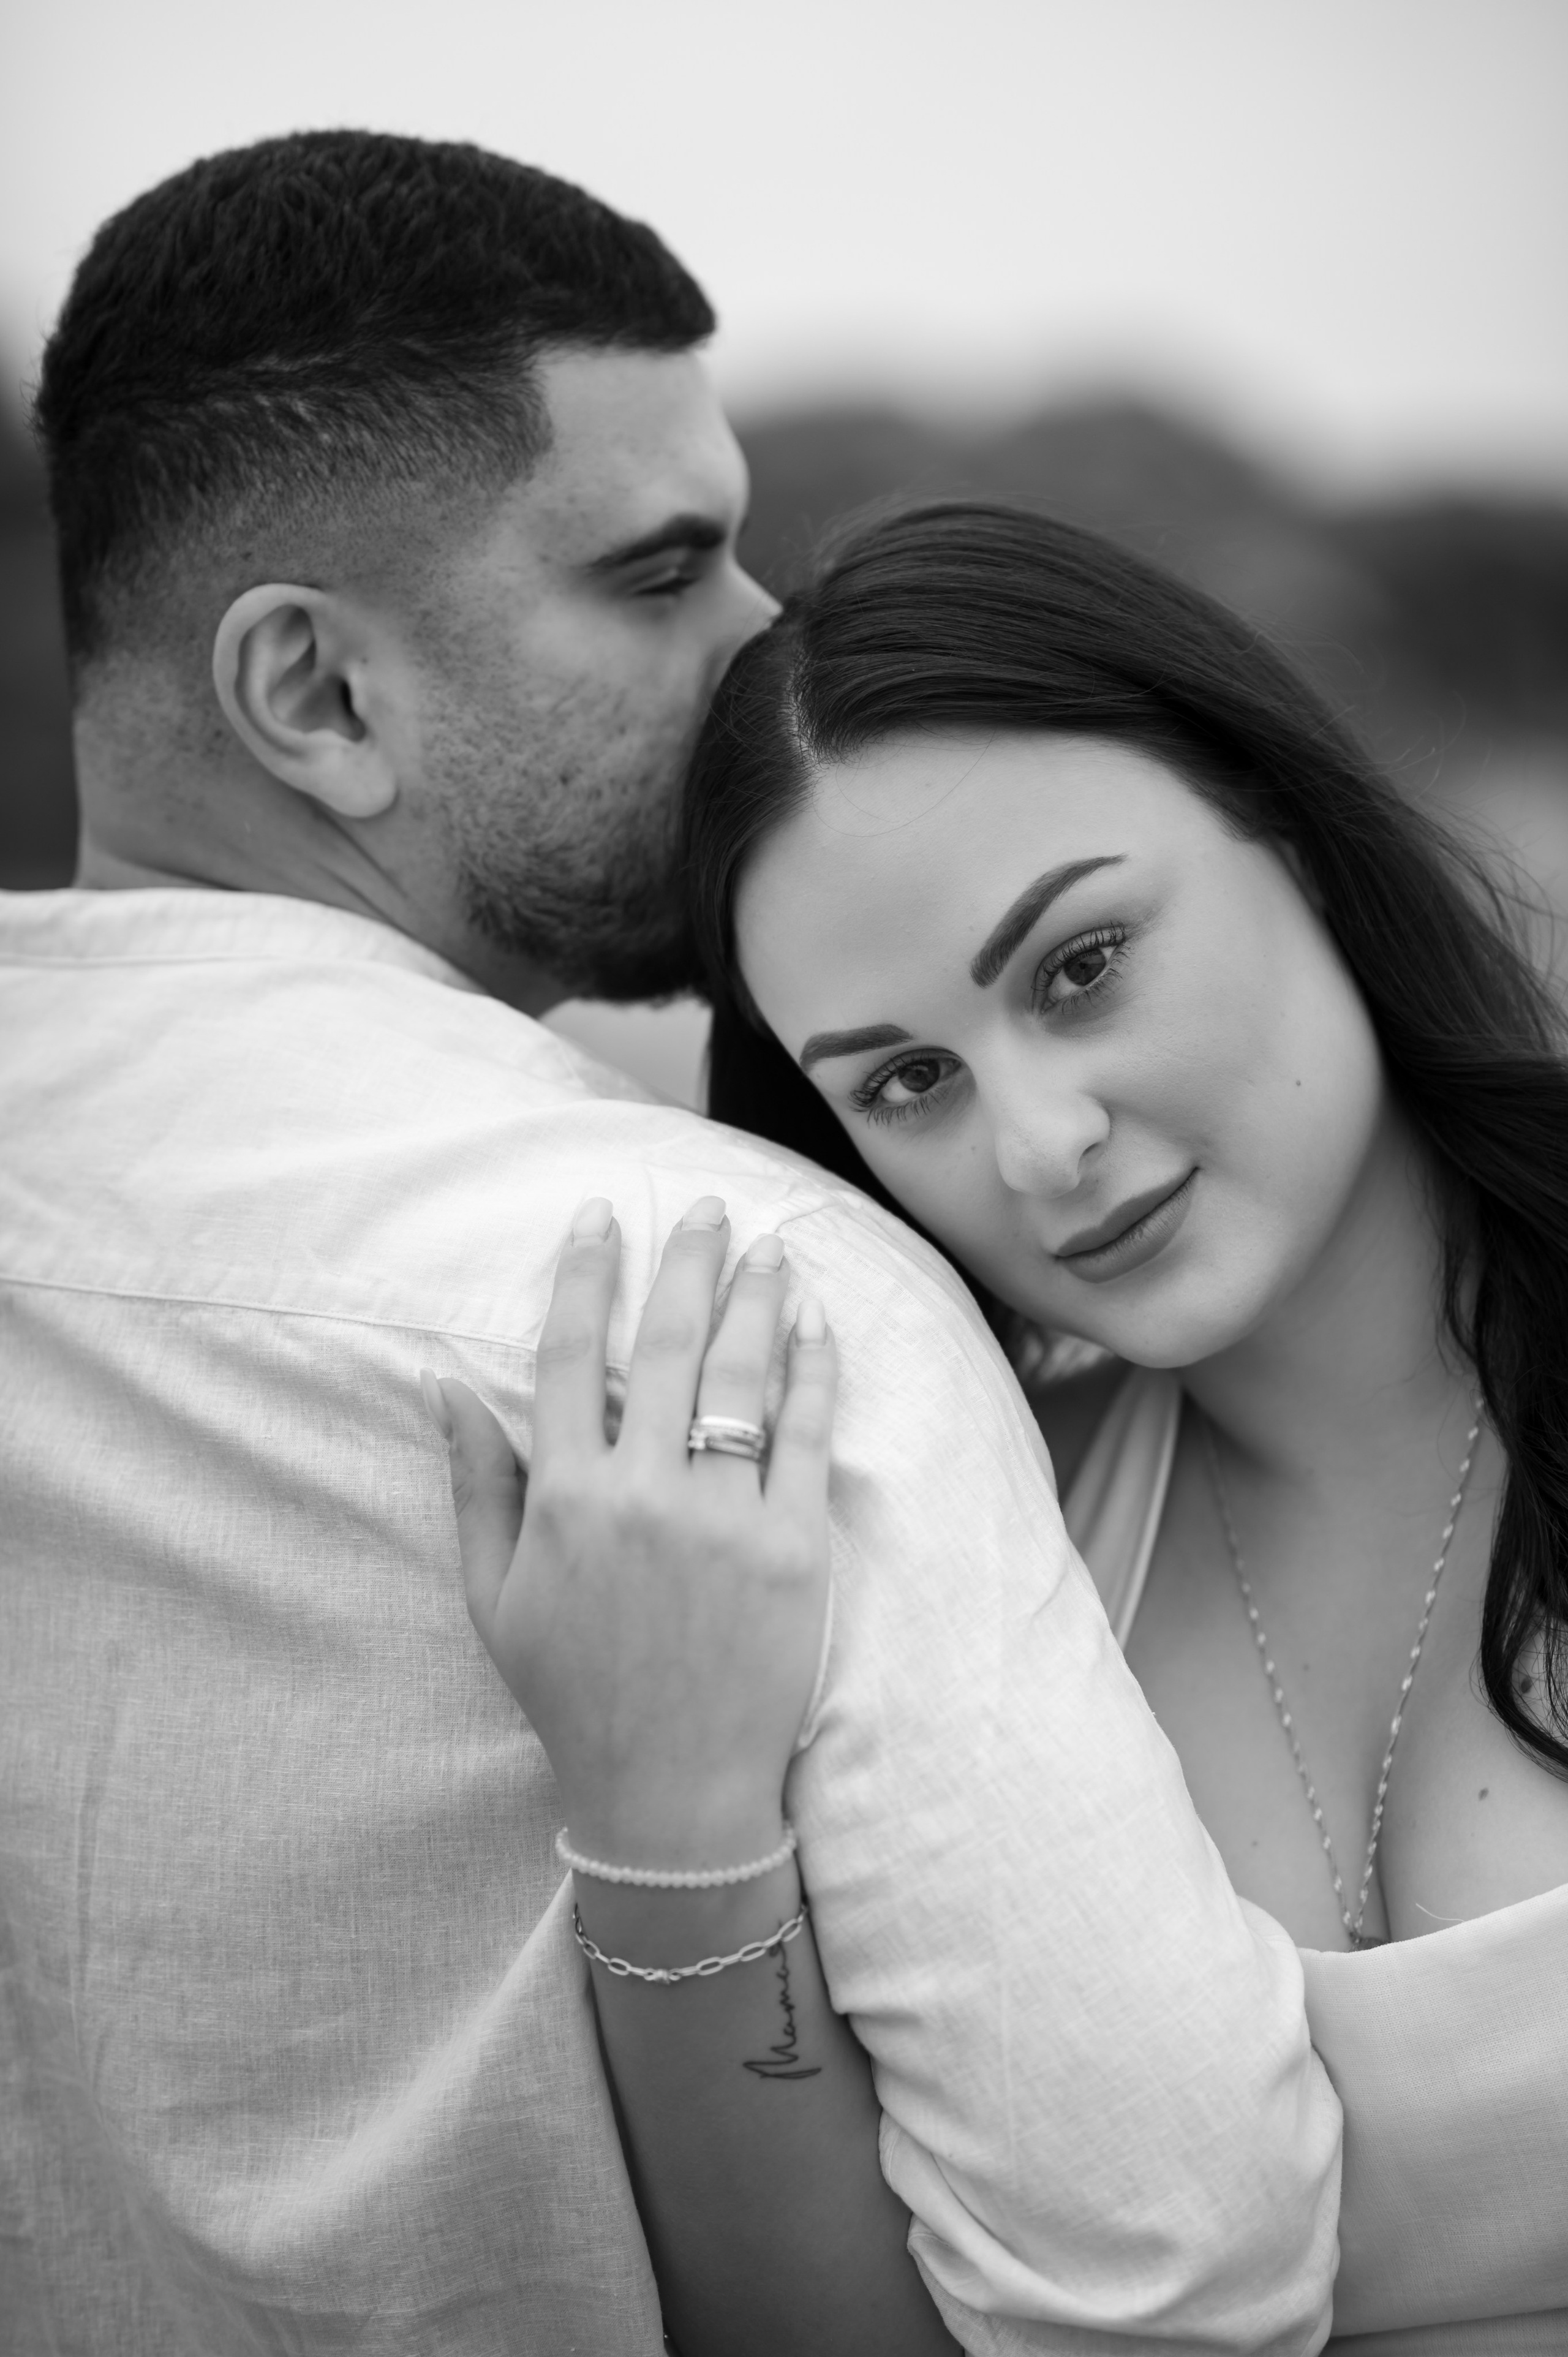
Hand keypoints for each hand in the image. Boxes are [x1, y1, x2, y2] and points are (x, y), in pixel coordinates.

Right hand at [421, 1195, 837, 1868]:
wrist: (671, 1793)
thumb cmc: (575, 1694)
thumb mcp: (495, 1596)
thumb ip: (475, 1484)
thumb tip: (443, 1385)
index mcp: (565, 1499)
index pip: (568, 1355)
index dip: (584, 1275)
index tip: (600, 1217)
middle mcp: (642, 1493)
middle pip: (665, 1345)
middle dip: (687, 1262)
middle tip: (710, 1209)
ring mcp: (723, 1516)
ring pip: (739, 1376)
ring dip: (755, 1298)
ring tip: (770, 1249)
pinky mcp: (792, 1546)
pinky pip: (806, 1434)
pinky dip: (812, 1371)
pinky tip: (816, 1325)